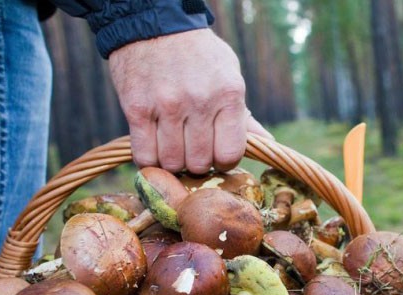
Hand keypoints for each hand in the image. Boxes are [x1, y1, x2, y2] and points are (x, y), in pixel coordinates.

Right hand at [109, 29, 270, 173]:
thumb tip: (266, 143)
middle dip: (198, 163)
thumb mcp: (230, 76)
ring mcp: (167, 106)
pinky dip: (150, 159)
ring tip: (174, 147)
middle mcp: (199, 102)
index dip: (224, 161)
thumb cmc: (199, 55)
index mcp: (228, 95)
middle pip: (199, 163)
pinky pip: (144, 155)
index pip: (230, 154)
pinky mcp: (137, 109)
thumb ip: (244, 115)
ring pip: (172, 162)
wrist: (155, 24)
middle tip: (193, 149)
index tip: (217, 154)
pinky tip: (155, 148)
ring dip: (173, 162)